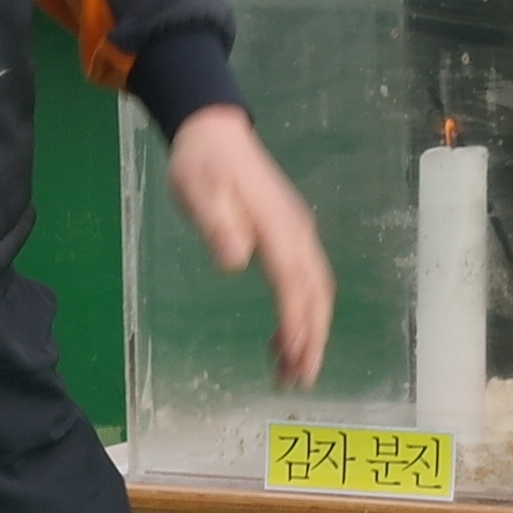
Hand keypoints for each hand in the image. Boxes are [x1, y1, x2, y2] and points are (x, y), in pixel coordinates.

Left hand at [164, 104, 333, 386]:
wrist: (213, 132)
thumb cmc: (200, 164)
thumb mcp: (197, 191)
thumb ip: (217, 226)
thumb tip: (235, 261)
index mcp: (275, 224)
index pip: (292, 282)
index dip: (296, 323)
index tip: (295, 359)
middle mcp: (295, 231)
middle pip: (315, 292)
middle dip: (311, 340)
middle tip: (299, 381)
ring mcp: (297, 232)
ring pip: (315, 290)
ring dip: (309, 332)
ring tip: (291, 371)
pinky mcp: (291, 235)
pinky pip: (306, 280)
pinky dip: (302, 313)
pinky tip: (282, 337)